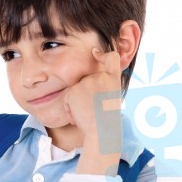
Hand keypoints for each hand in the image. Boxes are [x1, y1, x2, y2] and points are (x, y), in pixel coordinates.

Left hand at [64, 48, 121, 174]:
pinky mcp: (73, 90)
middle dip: (86, 94)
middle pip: (87, 79)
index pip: (112, 58)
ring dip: (77, 102)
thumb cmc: (106, 120)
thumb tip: (89, 81)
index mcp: (112, 79)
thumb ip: (103, 86)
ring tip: (87, 113)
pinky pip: (68, 98)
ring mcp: (86, 82)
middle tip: (94, 109)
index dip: (103, 54)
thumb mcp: (111, 98)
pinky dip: (70, 109)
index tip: (95, 52)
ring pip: (76, 90)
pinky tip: (78, 116)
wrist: (101, 130)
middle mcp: (100, 76)